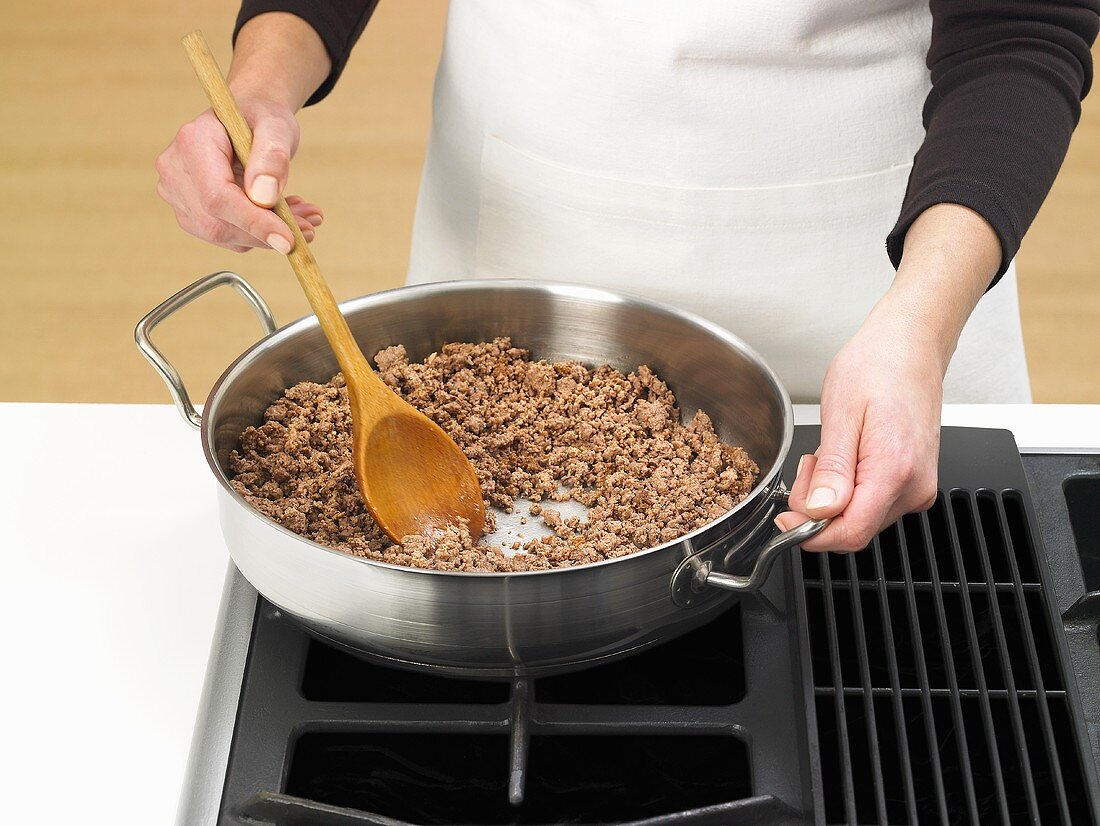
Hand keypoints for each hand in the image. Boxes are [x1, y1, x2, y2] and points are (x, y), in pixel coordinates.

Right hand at [155, 99, 321, 252]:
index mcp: (192, 142)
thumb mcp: (277, 126)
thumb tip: (265, 196)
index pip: (217, 197)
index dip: (253, 222)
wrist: (248, 122)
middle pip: (218, 223)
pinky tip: (282, 216)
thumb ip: (273, 156)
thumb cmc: (262, 119)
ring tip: (303, 215)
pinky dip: (259, 234)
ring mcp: (178, 195)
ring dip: (268, 234)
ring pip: (224, 235)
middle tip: (310, 225)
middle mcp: (175, 171)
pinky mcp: (190, 214)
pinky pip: (227, 236)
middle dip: (267, 232)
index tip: (289, 240)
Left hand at [774, 306, 943, 551]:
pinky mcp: (914, 482)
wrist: (911, 346)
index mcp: (894, 471)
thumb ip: (831, 470)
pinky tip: (845, 458)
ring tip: (827, 454)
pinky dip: (849, 490)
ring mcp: (917, 487)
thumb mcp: (840, 414)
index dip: (810, 534)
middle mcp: (914, 487)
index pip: (849, 533)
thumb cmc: (878, 367)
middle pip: (853, 529)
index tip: (785, 519)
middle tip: (807, 466)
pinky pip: (873, 503)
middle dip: (817, 510)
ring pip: (861, 518)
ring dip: (832, 498)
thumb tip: (818, 511)